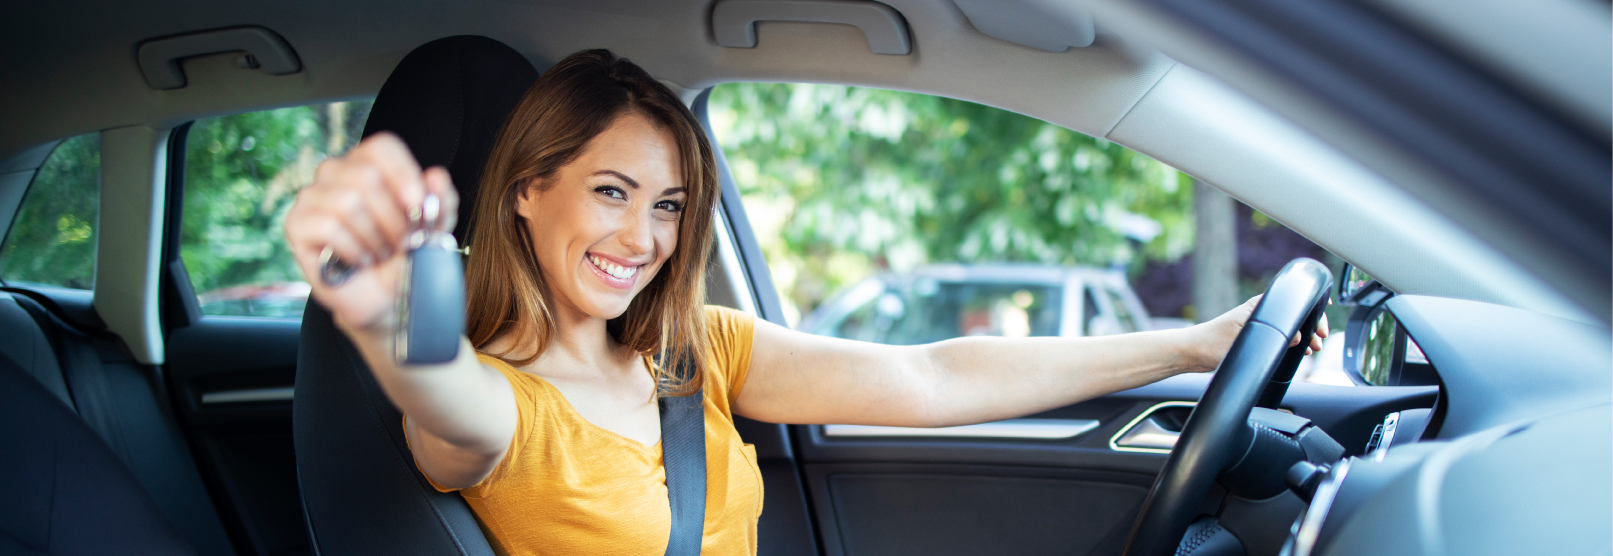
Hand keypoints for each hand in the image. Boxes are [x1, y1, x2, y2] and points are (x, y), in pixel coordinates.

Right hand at [283, 132, 458, 334]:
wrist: (385, 298)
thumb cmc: (406, 256)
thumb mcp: (435, 227)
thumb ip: (441, 200)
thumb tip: (435, 176)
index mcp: (369, 163)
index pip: (381, 147)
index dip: (404, 174)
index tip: (419, 207)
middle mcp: (336, 172)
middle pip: (366, 176)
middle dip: (393, 218)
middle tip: (402, 243)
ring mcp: (312, 196)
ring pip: (347, 201)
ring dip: (375, 237)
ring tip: (382, 253)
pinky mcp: (296, 224)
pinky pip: (327, 226)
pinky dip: (353, 249)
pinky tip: (361, 260)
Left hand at [1183, 295, 1328, 371]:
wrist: (1192, 352)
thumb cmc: (1212, 343)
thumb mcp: (1245, 340)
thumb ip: (1273, 338)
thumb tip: (1299, 337)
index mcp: (1259, 306)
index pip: (1293, 301)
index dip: (1312, 312)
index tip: (1322, 326)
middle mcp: (1260, 312)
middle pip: (1294, 315)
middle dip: (1312, 327)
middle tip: (1320, 343)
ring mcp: (1258, 324)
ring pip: (1289, 326)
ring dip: (1304, 336)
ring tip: (1313, 348)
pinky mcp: (1254, 336)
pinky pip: (1281, 336)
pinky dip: (1293, 342)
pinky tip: (1300, 351)